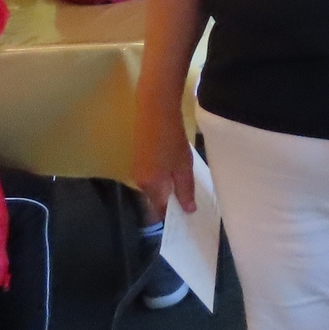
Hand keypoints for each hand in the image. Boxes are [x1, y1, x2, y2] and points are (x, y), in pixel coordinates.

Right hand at [133, 101, 194, 217]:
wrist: (155, 111)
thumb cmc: (172, 140)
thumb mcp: (183, 167)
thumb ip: (185, 190)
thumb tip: (188, 211)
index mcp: (150, 187)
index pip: (160, 211)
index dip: (173, 216)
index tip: (188, 218)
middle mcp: (139, 182)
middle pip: (156, 200)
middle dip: (171, 202)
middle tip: (191, 200)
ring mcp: (137, 170)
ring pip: (154, 187)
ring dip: (167, 188)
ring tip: (186, 185)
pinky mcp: (139, 158)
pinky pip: (152, 175)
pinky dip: (163, 177)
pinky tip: (175, 170)